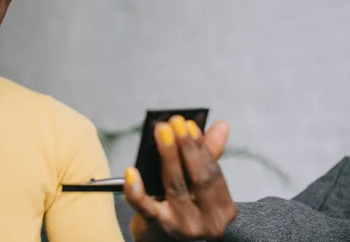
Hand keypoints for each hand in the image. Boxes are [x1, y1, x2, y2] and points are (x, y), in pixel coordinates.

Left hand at [124, 116, 236, 240]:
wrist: (160, 239)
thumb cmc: (181, 207)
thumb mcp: (197, 184)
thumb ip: (208, 155)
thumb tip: (222, 126)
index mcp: (223, 208)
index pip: (214, 173)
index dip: (202, 147)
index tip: (190, 124)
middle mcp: (208, 222)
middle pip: (198, 179)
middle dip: (186, 148)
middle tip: (175, 123)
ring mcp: (184, 227)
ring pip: (176, 187)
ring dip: (168, 156)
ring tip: (161, 132)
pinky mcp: (159, 228)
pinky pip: (146, 207)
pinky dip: (136, 189)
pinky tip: (131, 172)